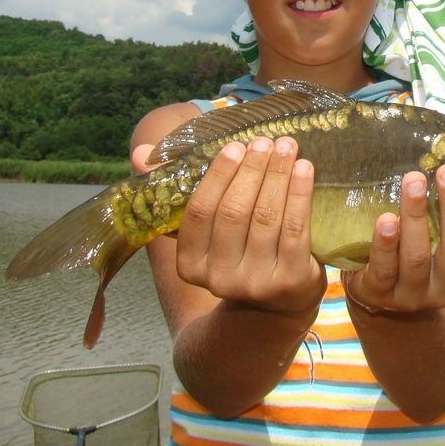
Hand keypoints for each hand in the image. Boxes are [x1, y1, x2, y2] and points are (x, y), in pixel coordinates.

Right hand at [169, 136, 325, 314]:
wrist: (276, 304)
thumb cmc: (237, 253)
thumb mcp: (205, 233)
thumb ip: (175, 193)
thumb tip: (139, 154)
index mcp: (190, 265)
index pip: (199, 213)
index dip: (217, 175)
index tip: (234, 146)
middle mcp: (219, 279)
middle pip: (234, 212)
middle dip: (251, 170)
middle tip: (264, 141)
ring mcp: (255, 283)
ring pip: (265, 217)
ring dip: (277, 175)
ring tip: (286, 147)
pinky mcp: (289, 281)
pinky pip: (294, 229)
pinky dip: (299, 193)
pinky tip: (305, 169)